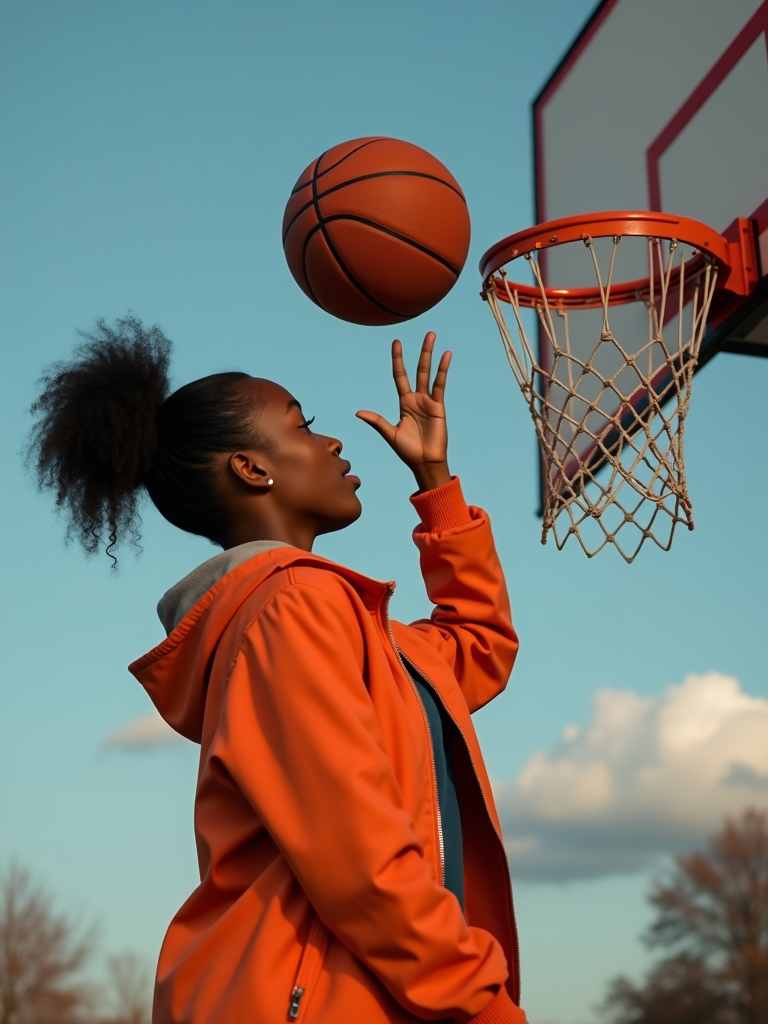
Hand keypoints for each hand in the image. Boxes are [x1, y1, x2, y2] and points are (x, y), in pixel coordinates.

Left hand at [357, 332, 451, 491]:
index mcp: (404, 403)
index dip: (398, 360)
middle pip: (418, 369)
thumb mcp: (390, 434)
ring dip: (431, 355)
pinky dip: (443, 370)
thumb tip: (358, 413)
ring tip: (433, 337)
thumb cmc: (408, 452)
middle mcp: (416, 399)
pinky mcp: (438, 406)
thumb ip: (377, 422)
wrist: (425, 462)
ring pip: (429, 373)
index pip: (400, 376)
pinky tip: (446, 355)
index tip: (396, 343)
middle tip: (427, 333)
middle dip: (421, 352)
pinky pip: (440, 384)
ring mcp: (428, 401)